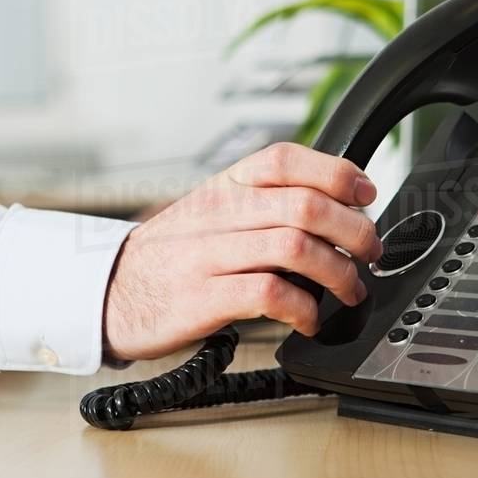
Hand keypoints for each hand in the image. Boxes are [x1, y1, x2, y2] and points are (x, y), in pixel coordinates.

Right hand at [102, 142, 383, 361]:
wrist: (107, 290)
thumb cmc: (172, 255)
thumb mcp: (212, 212)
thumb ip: (263, 203)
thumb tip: (335, 207)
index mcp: (223, 186)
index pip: (285, 159)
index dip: (336, 172)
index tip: (366, 193)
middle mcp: (217, 213)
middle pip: (304, 205)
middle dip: (355, 230)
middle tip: (370, 252)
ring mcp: (208, 255)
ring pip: (294, 247)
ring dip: (339, 273)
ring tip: (350, 290)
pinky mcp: (202, 298)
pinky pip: (269, 294)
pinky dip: (305, 309)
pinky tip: (310, 318)